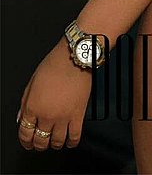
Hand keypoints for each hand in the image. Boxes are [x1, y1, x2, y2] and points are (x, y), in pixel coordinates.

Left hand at [17, 36, 92, 151]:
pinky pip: (74, 137)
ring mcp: (63, 117)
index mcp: (32, 106)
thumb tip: (21, 118)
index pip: (25, 133)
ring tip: (55, 142)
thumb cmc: (54, 64)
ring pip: (56, 142)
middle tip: (40, 143)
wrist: (74, 58)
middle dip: (38, 144)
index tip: (28, 142)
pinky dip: (71, 142)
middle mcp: (46, 115)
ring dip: (54, 145)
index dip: (25, 141)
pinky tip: (70, 141)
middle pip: (40, 140)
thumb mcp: (32, 82)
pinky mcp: (78, 115)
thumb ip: (24, 102)